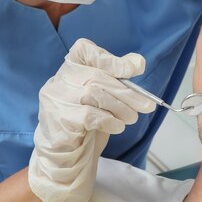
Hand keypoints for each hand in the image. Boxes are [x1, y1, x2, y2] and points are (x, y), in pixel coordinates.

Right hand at [28, 38, 155, 201]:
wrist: (65, 150)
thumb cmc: (87, 115)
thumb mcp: (102, 92)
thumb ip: (116, 75)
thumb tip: (138, 62)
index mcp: (69, 66)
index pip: (83, 50)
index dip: (109, 58)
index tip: (132, 70)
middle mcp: (59, 79)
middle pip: (97, 77)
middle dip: (127, 93)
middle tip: (146, 105)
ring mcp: (55, 99)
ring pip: (95, 96)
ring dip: (121, 108)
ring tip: (132, 118)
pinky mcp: (58, 120)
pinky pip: (90, 116)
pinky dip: (110, 121)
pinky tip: (117, 126)